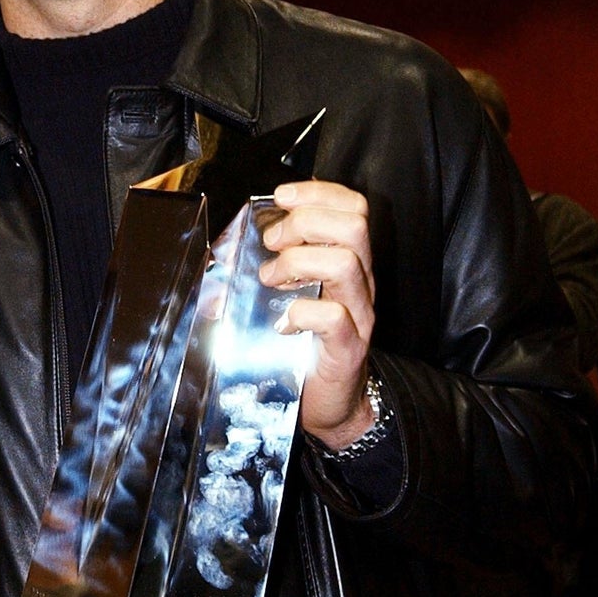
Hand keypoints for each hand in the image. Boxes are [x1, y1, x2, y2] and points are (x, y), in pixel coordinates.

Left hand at [259, 179, 375, 448]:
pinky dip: (303, 311)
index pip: (354, 208)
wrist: (332, 403)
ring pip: (346, 263)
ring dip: (297, 262)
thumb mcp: (294, 294)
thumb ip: (280, 263)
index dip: (319, 192)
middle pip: (355, 226)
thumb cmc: (306, 344)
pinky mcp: (349, 348)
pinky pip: (335, 317)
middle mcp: (361, 283)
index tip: (282, 197)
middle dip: (305, 223)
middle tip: (273, 243)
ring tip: (271, 279)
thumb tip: (236, 239)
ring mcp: (360, 314)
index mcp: (350, 262)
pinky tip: (284, 321)